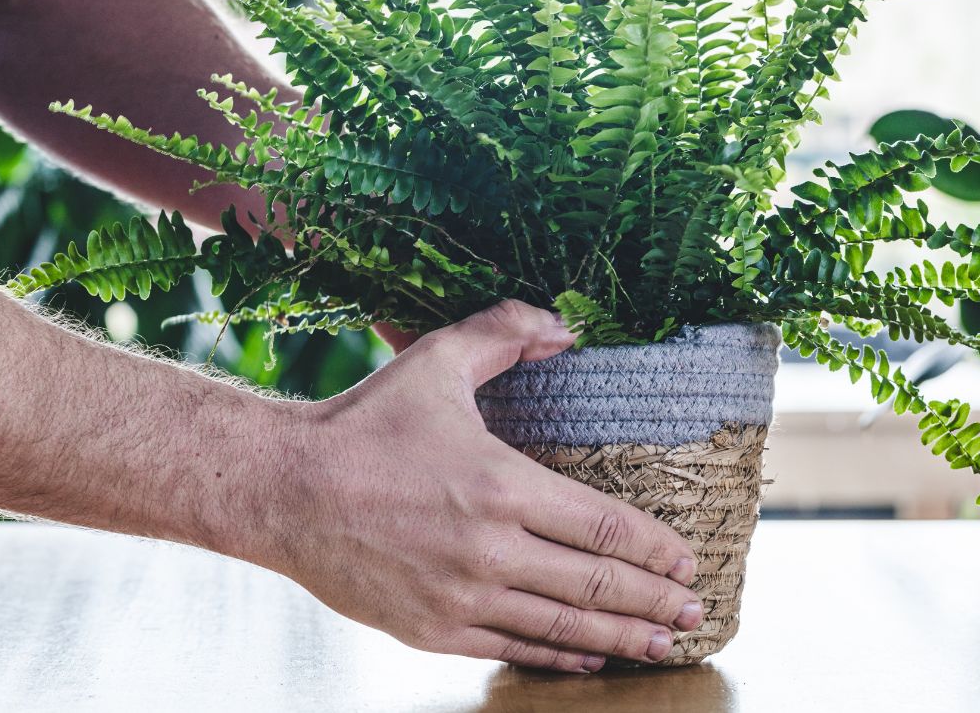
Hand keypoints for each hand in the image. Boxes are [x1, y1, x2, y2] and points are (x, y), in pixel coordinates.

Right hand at [255, 301, 701, 671]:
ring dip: (623, 636)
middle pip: (597, 585)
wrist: (283, 490)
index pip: (606, 527)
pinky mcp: (432, 629)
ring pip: (563, 627)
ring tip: (664, 643)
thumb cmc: (361, 423)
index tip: (688, 559)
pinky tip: (591, 654)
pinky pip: (513, 649)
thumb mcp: (435, 361)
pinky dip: (560, 654)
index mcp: (501, 485)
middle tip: (696, 609)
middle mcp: (490, 550)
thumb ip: (504, 333)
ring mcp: (462, 597)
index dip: (657, 549)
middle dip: (656, 601)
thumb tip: (565, 324)